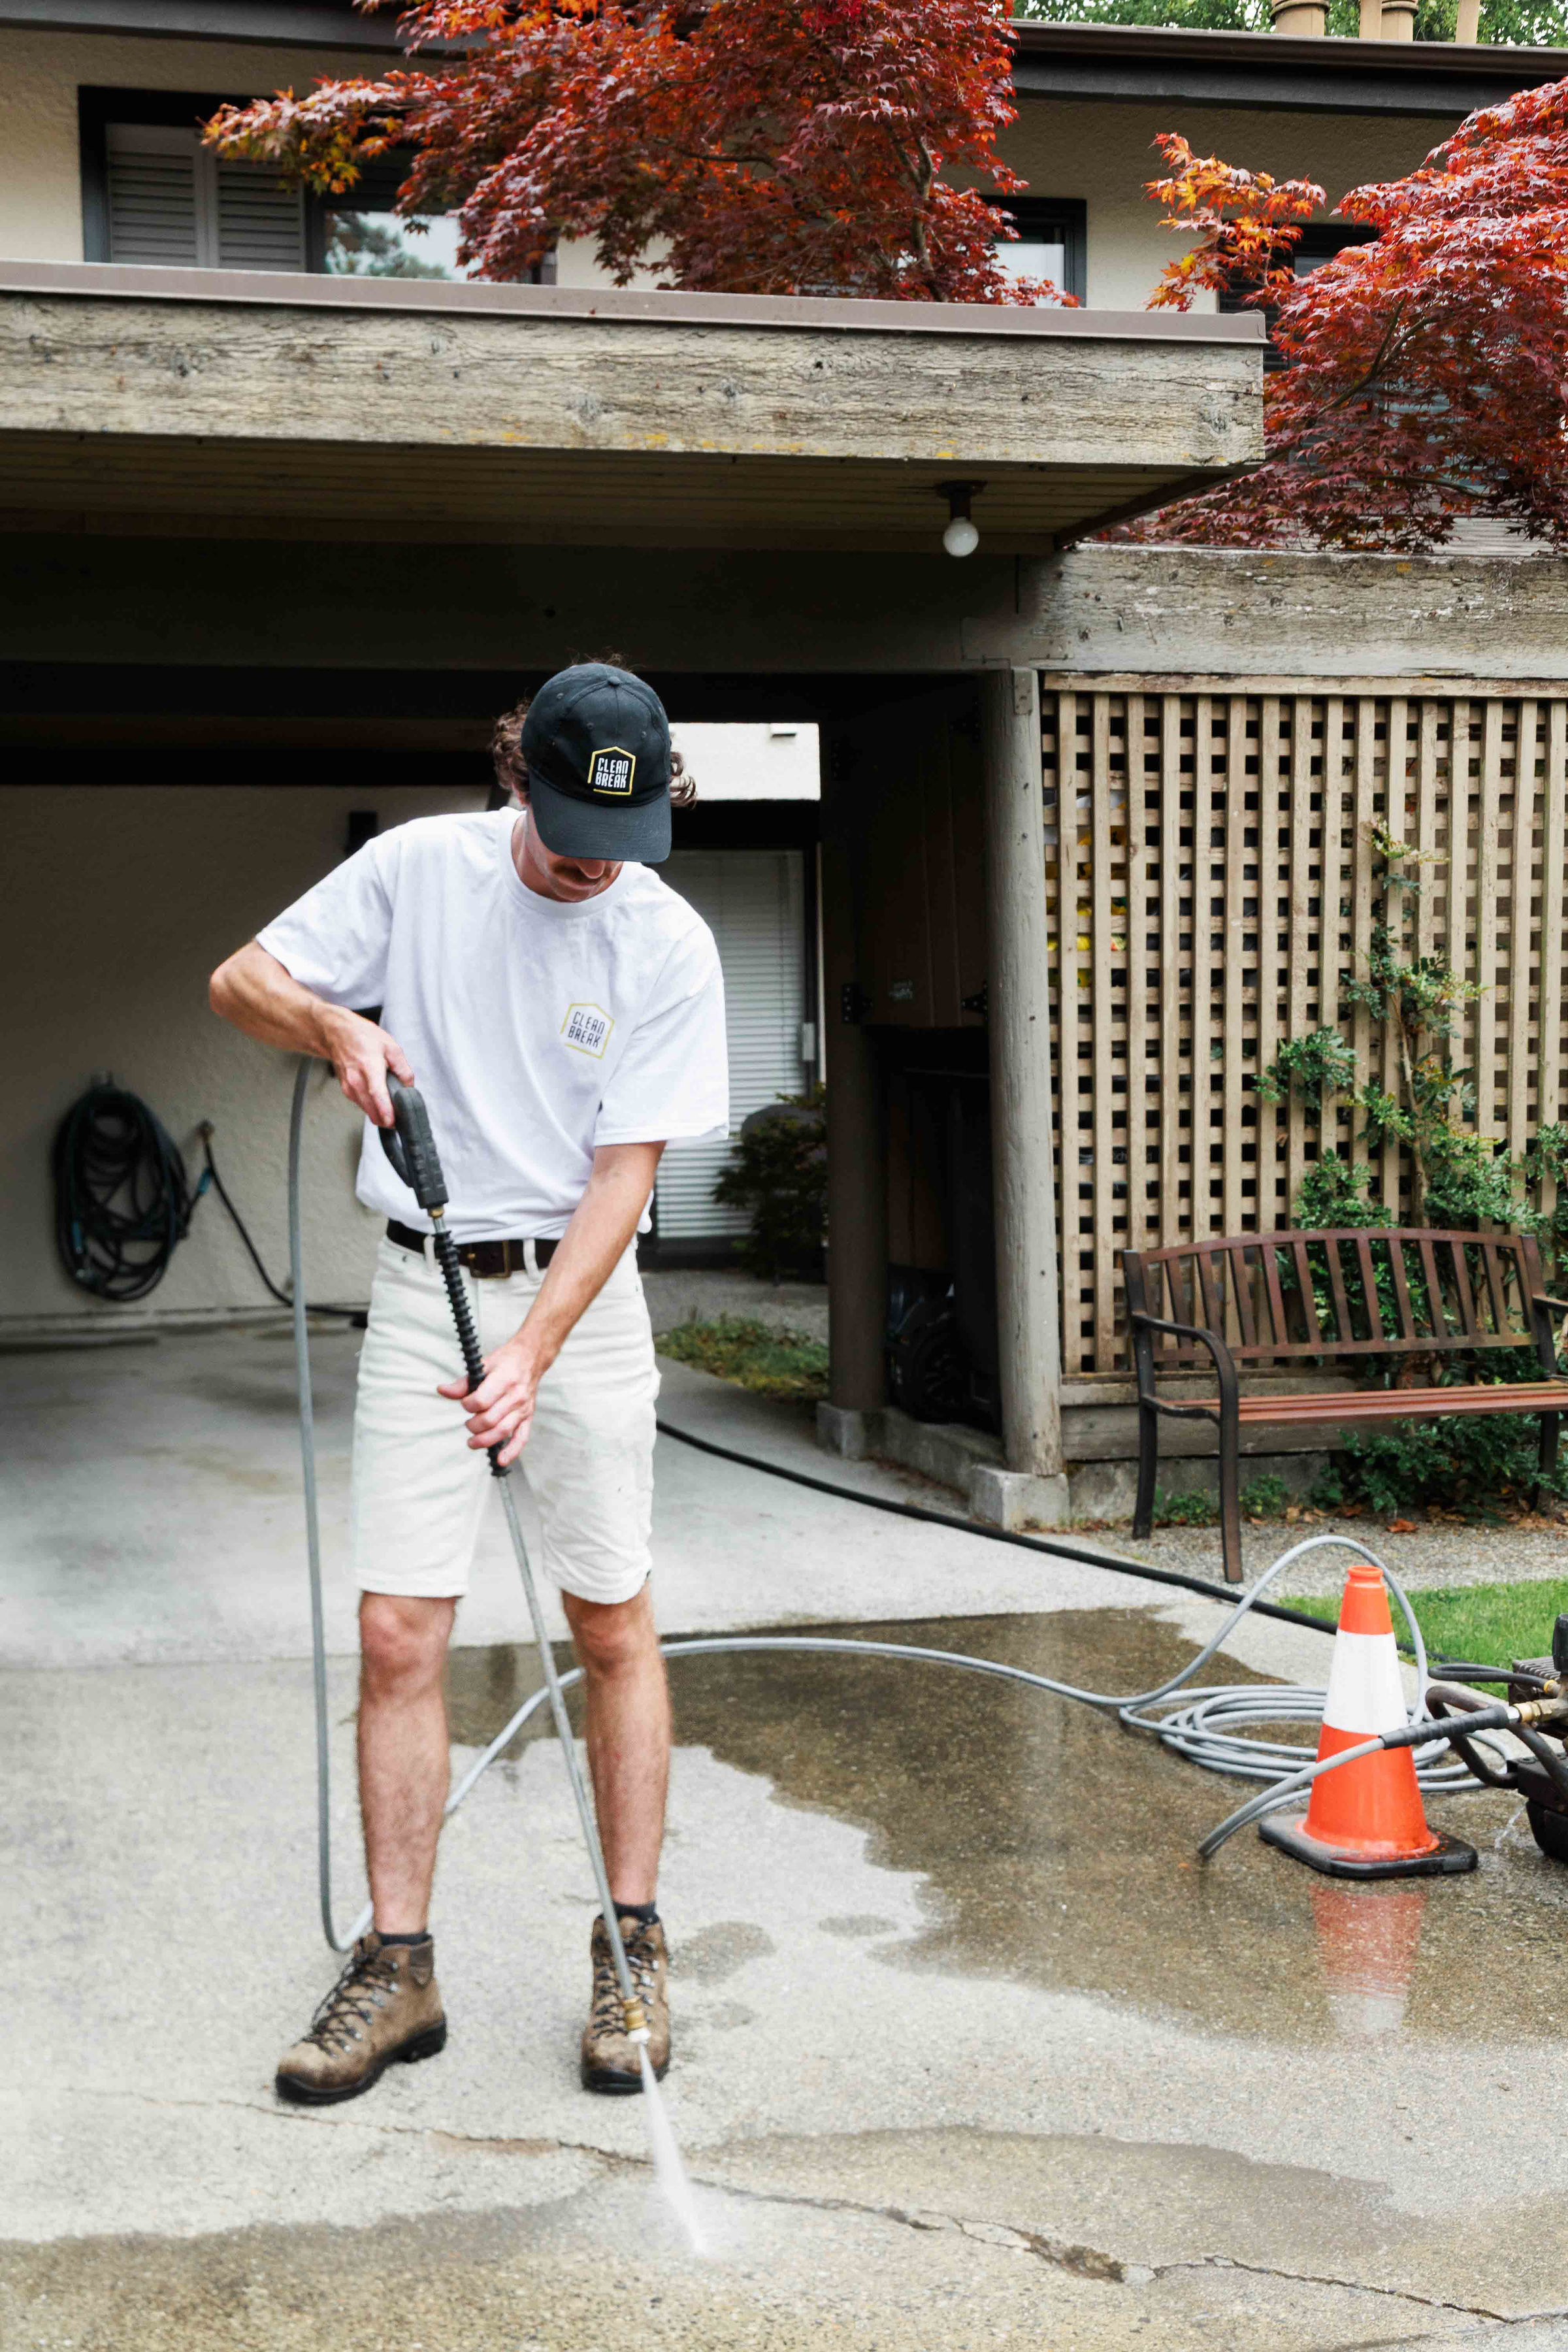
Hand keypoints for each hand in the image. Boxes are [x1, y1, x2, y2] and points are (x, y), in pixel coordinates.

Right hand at [321, 1008, 413, 1127]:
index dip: (385, 1110)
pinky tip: (377, 1097)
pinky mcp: (346, 1091)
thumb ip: (403, 1069)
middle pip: (372, 1109)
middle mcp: (356, 1080)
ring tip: (390, 1103)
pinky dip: (371, 1106)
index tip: (393, 1122)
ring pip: (367, 1111)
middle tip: (400, 1116)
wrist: (336, 1033)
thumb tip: (409, 1086)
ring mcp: (349, 1087)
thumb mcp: (390, 1046)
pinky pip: (362, 1105)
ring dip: (379, 1113)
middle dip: (387, 1118)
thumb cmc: (362, 1037)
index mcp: (369, 1066)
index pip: (377, 1094)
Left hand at [438, 1339, 539, 1465]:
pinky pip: (521, 1438)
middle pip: (490, 1420)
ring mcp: (523, 1408)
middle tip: (468, 1423)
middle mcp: (516, 1396)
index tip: (465, 1404)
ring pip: (502, 1431)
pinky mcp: (528, 1417)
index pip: (481, 1401)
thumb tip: (442, 1391)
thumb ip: (463, 1382)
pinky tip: (500, 1460)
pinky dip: (512, 1451)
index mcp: (504, 1379)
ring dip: (484, 1440)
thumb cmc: (506, 1361)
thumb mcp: (483, 1364)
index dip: (467, 1405)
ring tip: (472, 1442)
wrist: (530, 1358)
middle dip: (473, 1425)